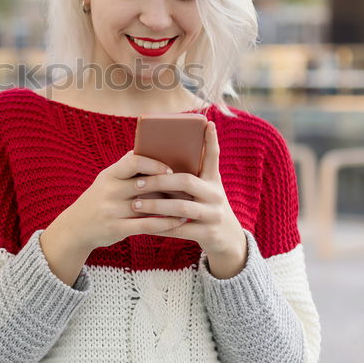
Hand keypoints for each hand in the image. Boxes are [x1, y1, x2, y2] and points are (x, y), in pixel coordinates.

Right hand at [52, 150, 191, 254]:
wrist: (75, 227)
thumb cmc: (99, 199)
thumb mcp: (107, 180)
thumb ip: (128, 169)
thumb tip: (156, 152)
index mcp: (109, 174)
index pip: (133, 161)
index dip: (154, 163)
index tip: (170, 168)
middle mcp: (109, 191)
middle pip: (144, 184)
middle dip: (169, 185)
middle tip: (189, 185)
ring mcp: (112, 210)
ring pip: (148, 206)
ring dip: (172, 205)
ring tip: (190, 203)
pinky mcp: (117, 229)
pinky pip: (147, 226)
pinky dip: (165, 224)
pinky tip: (179, 222)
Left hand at [128, 120, 246, 268]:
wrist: (228, 239)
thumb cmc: (206, 208)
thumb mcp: (205, 190)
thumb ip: (189, 177)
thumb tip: (156, 161)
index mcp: (213, 181)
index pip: (213, 157)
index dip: (211, 140)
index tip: (207, 123)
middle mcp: (216, 195)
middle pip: (187, 182)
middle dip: (160, 181)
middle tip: (138, 182)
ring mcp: (213, 214)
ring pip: (181, 207)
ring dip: (155, 205)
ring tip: (135, 204)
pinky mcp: (208, 233)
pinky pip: (179, 229)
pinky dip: (160, 227)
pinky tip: (144, 225)